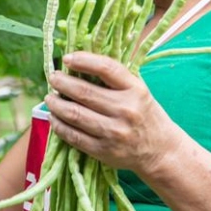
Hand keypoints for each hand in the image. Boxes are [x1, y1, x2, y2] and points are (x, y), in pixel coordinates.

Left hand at [45, 52, 182, 174]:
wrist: (160, 150)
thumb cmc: (144, 114)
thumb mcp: (138, 90)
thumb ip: (114, 78)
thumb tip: (78, 62)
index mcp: (135, 90)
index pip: (105, 68)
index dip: (83, 60)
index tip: (67, 58)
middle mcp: (125, 110)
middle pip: (84, 92)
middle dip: (62, 82)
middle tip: (53, 78)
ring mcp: (114, 132)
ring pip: (75, 114)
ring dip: (56, 104)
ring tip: (50, 98)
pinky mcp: (104, 151)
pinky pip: (74, 136)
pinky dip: (59, 125)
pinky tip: (54, 118)